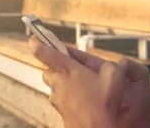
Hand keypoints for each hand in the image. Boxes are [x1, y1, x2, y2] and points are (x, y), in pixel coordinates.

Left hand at [29, 36, 149, 127]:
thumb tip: (114, 64)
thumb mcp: (115, 76)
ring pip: (54, 85)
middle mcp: (59, 85)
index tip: (34, 37)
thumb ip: (112, 65)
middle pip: (48, 69)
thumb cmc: (106, 106)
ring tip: (82, 84)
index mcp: (68, 71)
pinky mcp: (61, 112)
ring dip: (63, 82)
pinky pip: (61, 99)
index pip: (44, 52)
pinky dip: (69, 96)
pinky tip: (85, 99)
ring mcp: (58, 100)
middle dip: (57, 65)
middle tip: (72, 65)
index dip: (38, 41)